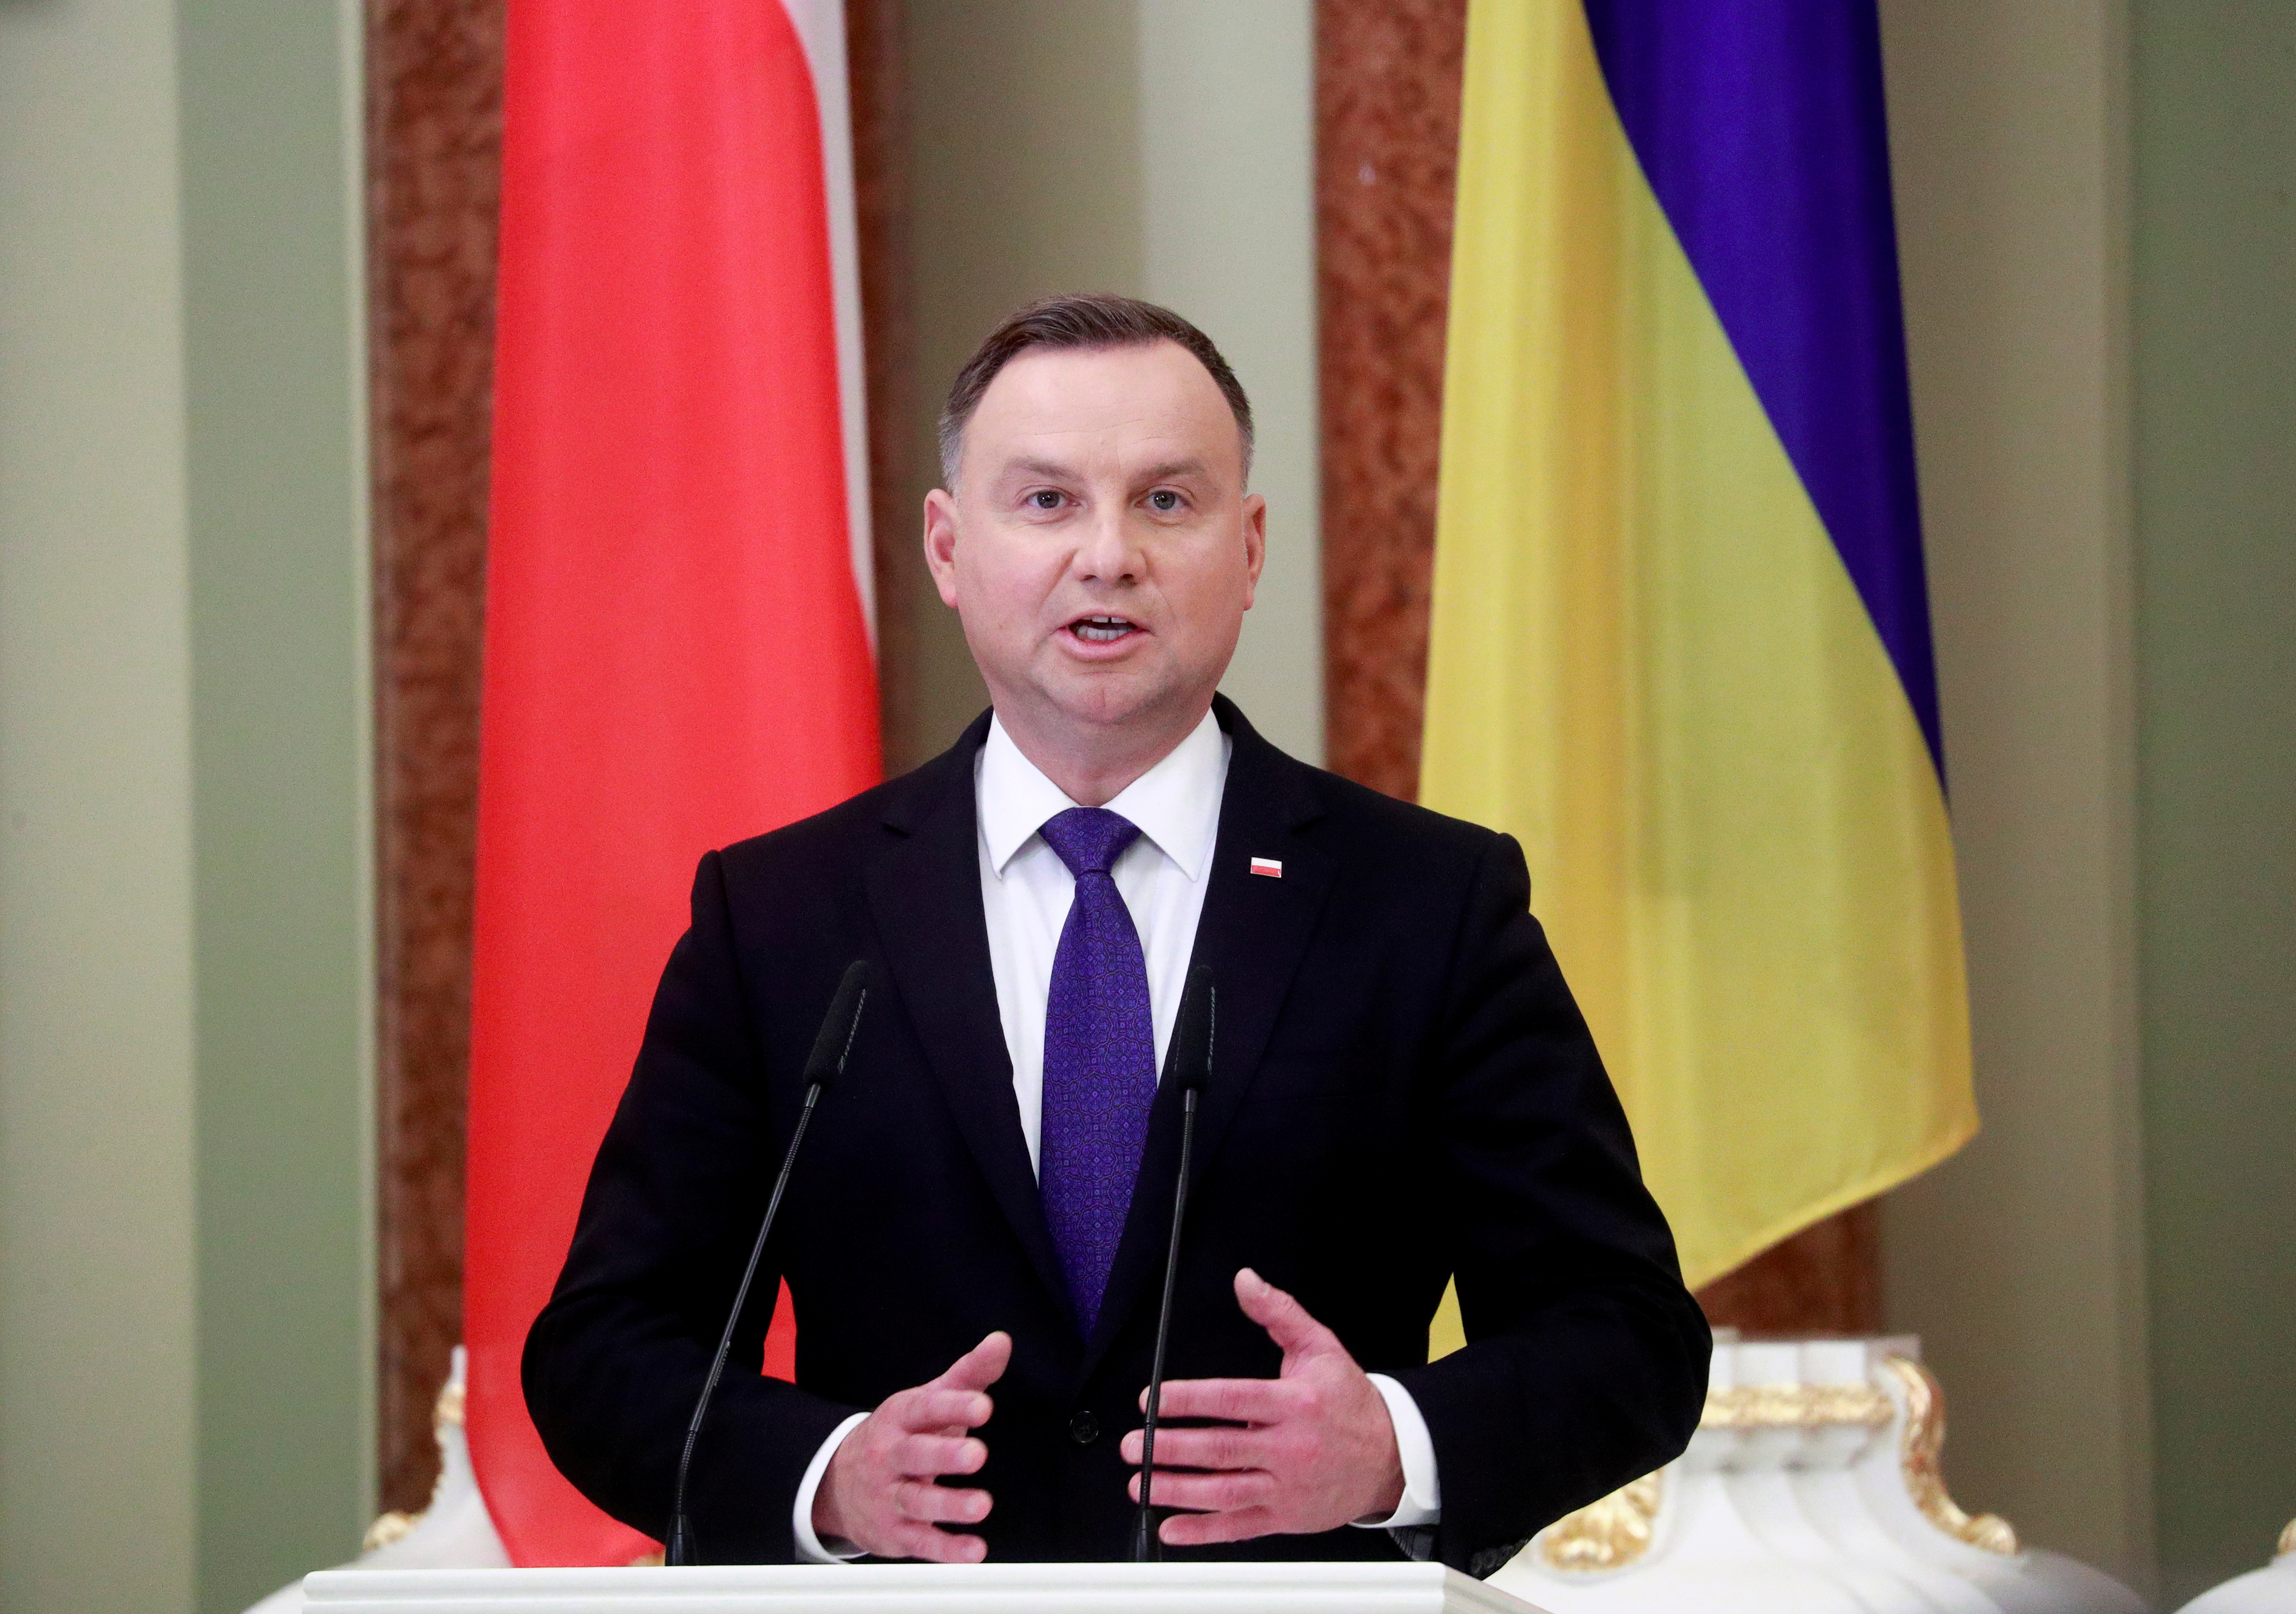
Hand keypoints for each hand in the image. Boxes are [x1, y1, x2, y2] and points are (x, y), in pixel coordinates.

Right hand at [811, 1331, 1008, 1561]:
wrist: (838, 1481)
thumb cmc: (902, 1434)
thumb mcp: (930, 1400)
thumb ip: (969, 1374)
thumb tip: (1002, 1341)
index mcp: (901, 1417)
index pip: (926, 1408)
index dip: (954, 1406)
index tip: (983, 1405)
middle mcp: (891, 1455)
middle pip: (916, 1454)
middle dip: (946, 1455)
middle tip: (977, 1454)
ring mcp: (889, 1495)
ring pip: (917, 1501)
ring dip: (949, 1505)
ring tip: (981, 1505)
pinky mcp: (895, 1532)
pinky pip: (920, 1541)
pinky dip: (946, 1549)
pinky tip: (973, 1551)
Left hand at [1121, 1268, 1403, 1545]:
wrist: (1391, 1457)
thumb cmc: (1348, 1401)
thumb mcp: (1320, 1347)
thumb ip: (1279, 1312)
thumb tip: (1245, 1281)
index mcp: (1296, 1403)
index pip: (1233, 1400)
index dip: (1190, 1400)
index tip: (1153, 1400)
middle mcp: (1291, 1448)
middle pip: (1221, 1450)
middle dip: (1171, 1449)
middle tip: (1133, 1446)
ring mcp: (1287, 1488)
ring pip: (1224, 1492)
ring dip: (1177, 1490)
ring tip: (1140, 1483)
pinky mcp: (1287, 1518)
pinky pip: (1240, 1528)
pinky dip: (1203, 1533)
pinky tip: (1170, 1529)